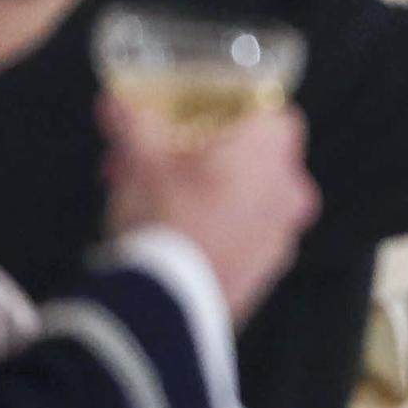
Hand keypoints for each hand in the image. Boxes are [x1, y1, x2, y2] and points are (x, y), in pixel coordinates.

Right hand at [103, 101, 317, 320]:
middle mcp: (290, 187)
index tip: (192, 119)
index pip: (269, 110)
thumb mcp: (140, 161)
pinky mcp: (267, 267)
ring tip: (149, 199)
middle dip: (198, 153)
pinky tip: (171, 235)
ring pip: (246, 195)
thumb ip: (133, 124)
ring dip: (204, 190)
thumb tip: (117, 101)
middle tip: (153, 161)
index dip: (229, 110)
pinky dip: (216, 226)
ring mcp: (283, 231)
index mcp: (270, 150)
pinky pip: (244, 233)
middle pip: (250, 154)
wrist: (167, 306)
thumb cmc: (163, 220)